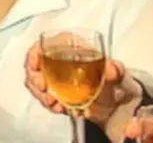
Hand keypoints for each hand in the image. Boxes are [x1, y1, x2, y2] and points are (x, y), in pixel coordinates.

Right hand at [24, 44, 140, 125]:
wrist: (115, 100)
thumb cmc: (111, 79)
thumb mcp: (117, 74)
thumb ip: (115, 70)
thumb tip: (111, 69)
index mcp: (69, 46)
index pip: (44, 44)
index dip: (35, 54)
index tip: (35, 65)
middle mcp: (56, 58)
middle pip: (35, 65)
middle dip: (36, 79)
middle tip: (45, 90)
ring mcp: (51, 76)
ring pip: (35, 82)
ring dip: (42, 95)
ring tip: (56, 104)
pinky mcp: (52, 92)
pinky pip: (43, 96)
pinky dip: (49, 104)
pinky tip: (60, 108)